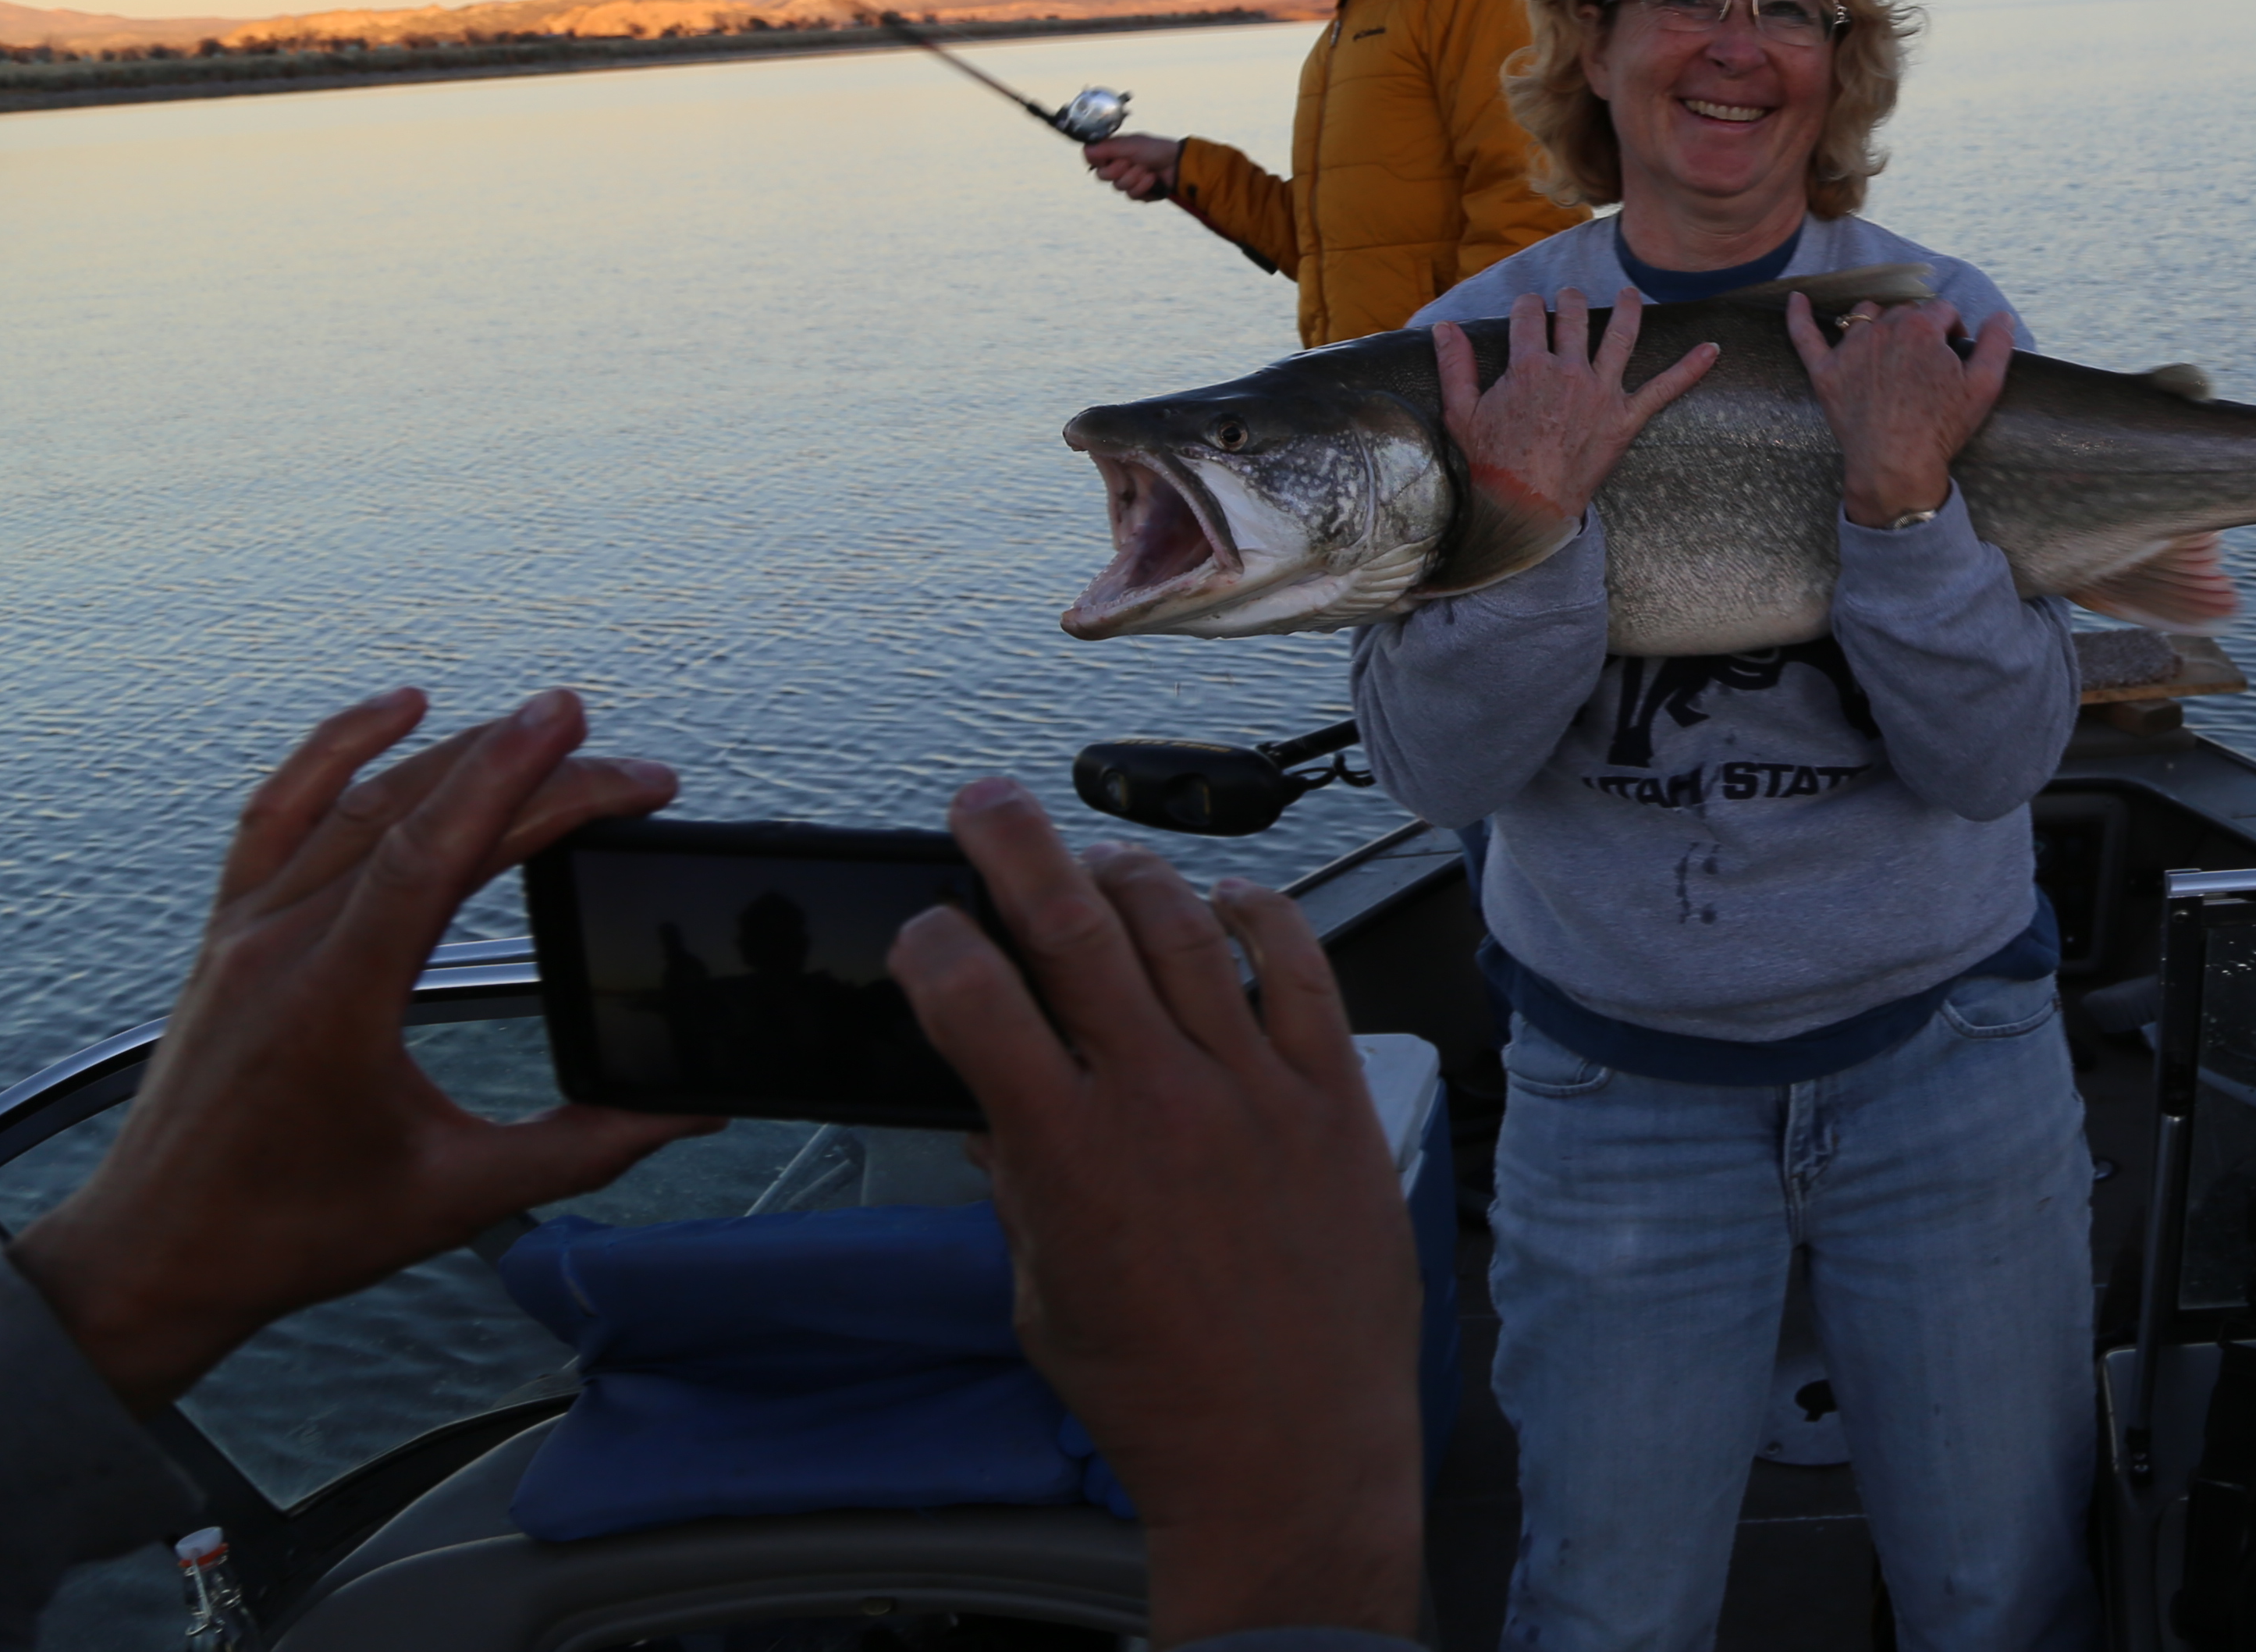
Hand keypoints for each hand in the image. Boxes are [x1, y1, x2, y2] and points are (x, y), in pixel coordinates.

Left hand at [11, 689, 703, 1416]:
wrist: (153, 1260)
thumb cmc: (290, 1235)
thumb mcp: (457, 1197)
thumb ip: (586, 1146)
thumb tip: (689, 1106)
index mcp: (331, 1006)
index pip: (430, 856)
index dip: (517, 783)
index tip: (589, 735)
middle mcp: (278, 949)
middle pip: (412, 817)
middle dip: (528, 772)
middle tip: (626, 764)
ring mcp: (244, 932)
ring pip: (356, 801)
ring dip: (457, 755)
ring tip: (545, 730)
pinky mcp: (229, 932)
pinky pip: (278, 811)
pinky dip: (337, 749)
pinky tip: (398, 708)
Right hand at [891, 780, 1422, 1644]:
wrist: (1289, 1452)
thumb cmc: (1158, 1394)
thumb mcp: (1044, 1296)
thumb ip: (1019, 1190)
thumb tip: (993, 1116)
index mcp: (1067, 1153)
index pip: (974, 999)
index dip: (932, 945)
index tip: (922, 931)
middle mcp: (1159, 1099)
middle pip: (1074, 925)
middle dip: (1014, 845)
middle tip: (984, 802)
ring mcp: (1254, 1089)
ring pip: (1183, 927)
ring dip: (1131, 873)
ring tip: (1101, 859)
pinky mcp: (1333, 1097)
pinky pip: (1300, 969)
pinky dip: (1260, 916)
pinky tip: (1231, 900)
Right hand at [1086, 132, 1183, 200]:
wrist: (1179, 164)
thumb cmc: (1155, 149)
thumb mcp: (1131, 145)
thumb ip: (1108, 147)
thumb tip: (1086, 149)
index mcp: (1113, 152)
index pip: (1092, 160)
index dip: (1099, 162)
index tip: (1111, 157)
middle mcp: (1117, 166)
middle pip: (1102, 177)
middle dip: (1120, 170)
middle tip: (1134, 162)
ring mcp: (1128, 181)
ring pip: (1119, 187)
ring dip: (1135, 178)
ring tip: (1148, 170)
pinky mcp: (1139, 193)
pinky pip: (1133, 196)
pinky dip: (1144, 187)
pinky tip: (1153, 179)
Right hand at [1430, 286, 1717, 530]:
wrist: (1525, 508)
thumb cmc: (1489, 465)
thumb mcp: (1460, 412)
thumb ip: (1455, 365)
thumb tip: (1444, 326)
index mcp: (1528, 366)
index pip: (1528, 316)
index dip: (1526, 307)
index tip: (1527, 308)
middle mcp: (1568, 371)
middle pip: (1573, 317)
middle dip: (1569, 300)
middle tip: (1569, 297)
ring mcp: (1601, 393)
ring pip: (1620, 336)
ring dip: (1627, 309)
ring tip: (1630, 293)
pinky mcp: (1626, 420)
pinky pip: (1665, 389)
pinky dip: (1691, 368)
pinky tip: (1713, 348)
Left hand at [1786, 290, 2011, 526]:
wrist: (1896, 465)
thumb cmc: (1941, 428)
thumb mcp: (1984, 387)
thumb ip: (1997, 345)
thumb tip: (2001, 316)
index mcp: (1921, 328)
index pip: (1942, 311)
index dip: (1952, 331)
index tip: (1954, 354)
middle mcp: (1882, 329)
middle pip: (1904, 311)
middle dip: (1919, 328)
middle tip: (1926, 363)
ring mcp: (1850, 349)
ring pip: (1864, 315)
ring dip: (1879, 321)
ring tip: (1889, 344)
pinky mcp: (1825, 371)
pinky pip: (1806, 335)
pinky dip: (1799, 315)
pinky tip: (1797, 299)